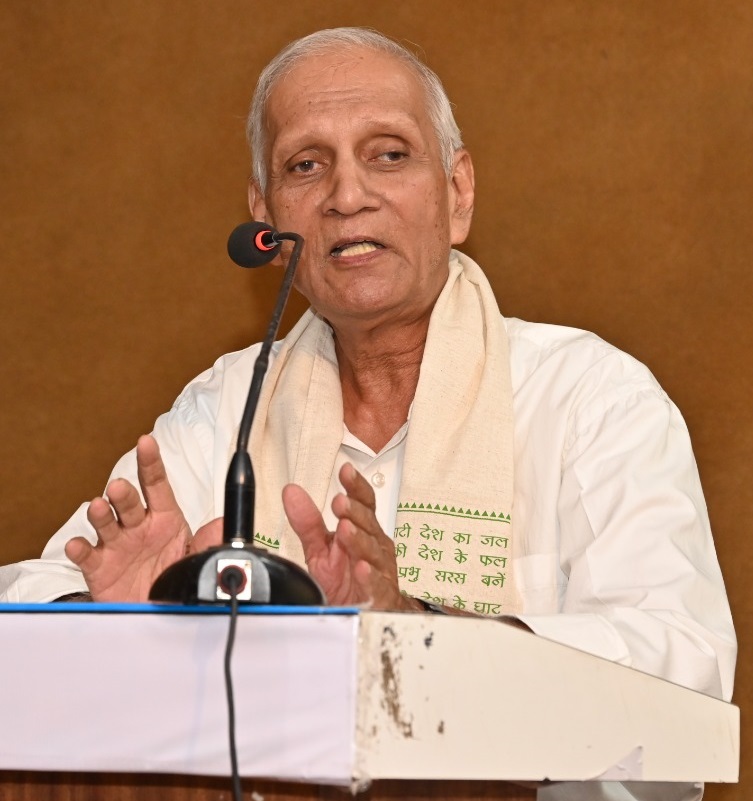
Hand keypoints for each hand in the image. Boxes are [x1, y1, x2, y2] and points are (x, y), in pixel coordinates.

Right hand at [64, 435, 221, 601]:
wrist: (159, 612)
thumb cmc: (175, 576)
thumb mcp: (196, 556)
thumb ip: (208, 541)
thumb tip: (224, 523)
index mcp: (164, 518)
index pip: (157, 484)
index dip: (151, 462)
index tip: (146, 442)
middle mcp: (138, 526)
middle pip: (128, 502)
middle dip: (123, 493)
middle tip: (119, 487)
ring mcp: (117, 545)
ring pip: (105, 523)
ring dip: (100, 514)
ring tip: (99, 507)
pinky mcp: (99, 568)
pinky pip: (87, 555)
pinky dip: (79, 549)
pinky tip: (77, 545)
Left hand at [282, 462, 420, 609]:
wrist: (366, 613)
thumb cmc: (347, 578)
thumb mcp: (322, 548)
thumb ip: (308, 522)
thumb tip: (291, 492)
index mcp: (363, 529)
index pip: (363, 503)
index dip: (356, 486)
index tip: (346, 471)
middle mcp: (374, 544)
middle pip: (368, 523)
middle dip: (354, 512)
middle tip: (339, 502)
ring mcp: (379, 569)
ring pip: (371, 551)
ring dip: (359, 539)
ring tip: (345, 529)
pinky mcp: (379, 595)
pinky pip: (376, 585)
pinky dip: (369, 577)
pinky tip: (361, 568)